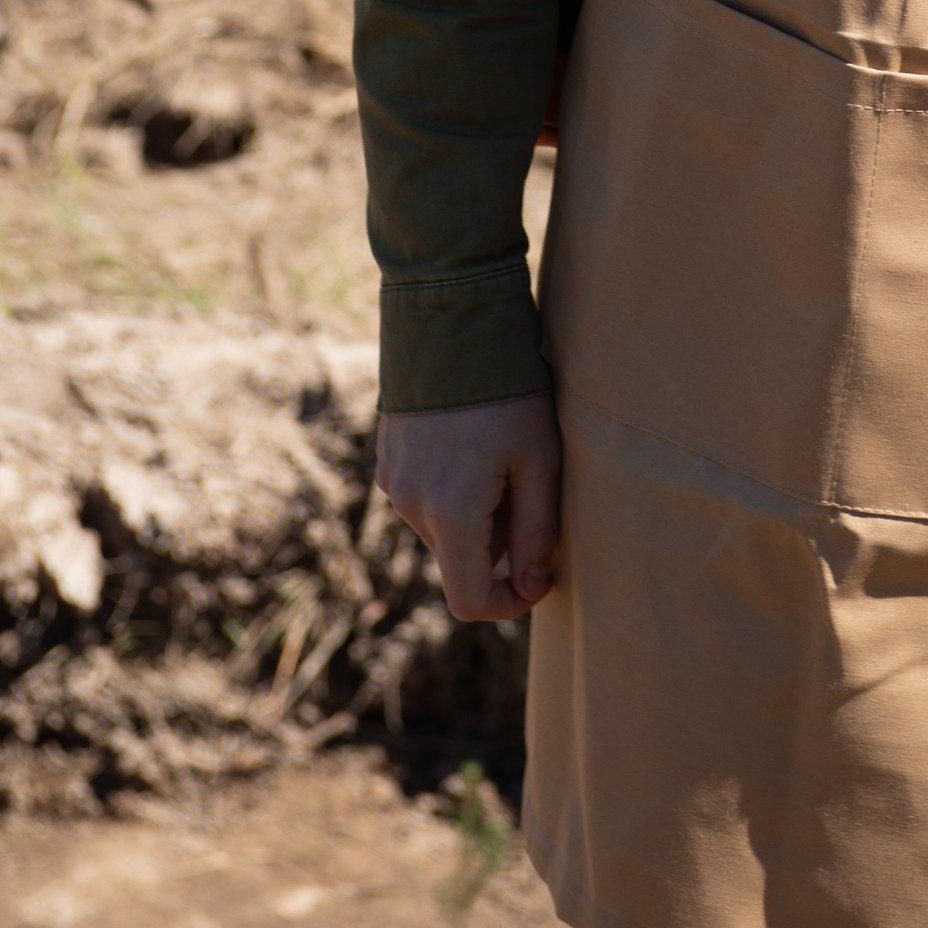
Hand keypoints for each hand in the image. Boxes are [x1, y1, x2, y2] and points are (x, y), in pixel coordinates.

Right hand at [375, 390, 561, 621]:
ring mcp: (392, 482)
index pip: (470, 600)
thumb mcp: (539, 460)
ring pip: (442, 527)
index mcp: (450, 514)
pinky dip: (451, 489)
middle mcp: (410, 507)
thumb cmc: (507, 391)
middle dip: (498, 541)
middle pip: (460, 559)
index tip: (541, 579)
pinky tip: (472, 440)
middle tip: (527, 482)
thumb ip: (537, 531)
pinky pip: (423, 497)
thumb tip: (533, 587)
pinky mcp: (386, 460)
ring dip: (475, 513)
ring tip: (500, 453)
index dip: (508, 604)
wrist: (450, 322)